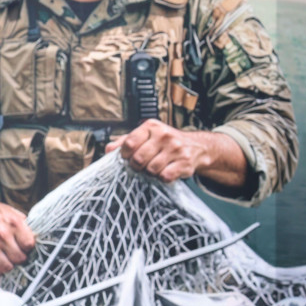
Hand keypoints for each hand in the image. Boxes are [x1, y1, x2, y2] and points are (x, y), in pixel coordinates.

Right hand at [0, 181, 36, 277]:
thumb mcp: (15, 214)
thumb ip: (27, 227)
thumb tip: (39, 240)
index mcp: (14, 224)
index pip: (29, 245)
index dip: (29, 248)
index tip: (26, 246)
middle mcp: (3, 234)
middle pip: (20, 258)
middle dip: (21, 258)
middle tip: (18, 253)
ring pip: (7, 267)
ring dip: (10, 265)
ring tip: (9, 259)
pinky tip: (0, 264)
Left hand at [106, 120, 244, 186]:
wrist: (197, 147)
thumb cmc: (166, 143)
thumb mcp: (147, 136)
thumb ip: (126, 142)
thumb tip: (108, 149)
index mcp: (151, 127)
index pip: (129, 143)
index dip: (125, 155)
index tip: (128, 158)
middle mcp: (164, 135)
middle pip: (139, 159)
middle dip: (137, 166)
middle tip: (141, 166)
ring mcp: (175, 149)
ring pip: (151, 169)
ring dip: (150, 173)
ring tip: (154, 168)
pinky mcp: (184, 163)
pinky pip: (165, 176)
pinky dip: (162, 178)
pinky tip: (165, 172)